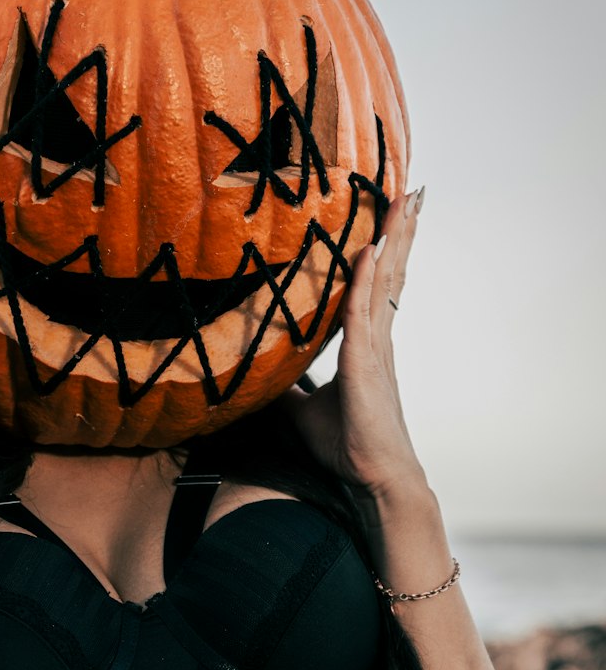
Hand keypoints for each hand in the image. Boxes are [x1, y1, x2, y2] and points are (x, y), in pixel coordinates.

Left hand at [279, 186, 426, 500]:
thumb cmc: (347, 446)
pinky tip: (368, 251)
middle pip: (390, 273)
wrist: (376, 479)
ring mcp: (375, 350)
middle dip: (399, 231)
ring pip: (385, 282)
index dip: (384, 249)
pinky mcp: (365, 366)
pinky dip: (365, 281)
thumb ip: (285, 388)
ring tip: (405, 202)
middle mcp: (376, 339)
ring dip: (393, 240)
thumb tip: (259, 380)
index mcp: (368, 345)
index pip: (377, 286)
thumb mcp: (302, 411)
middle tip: (411, 190)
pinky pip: (362, 315)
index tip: (391, 215)